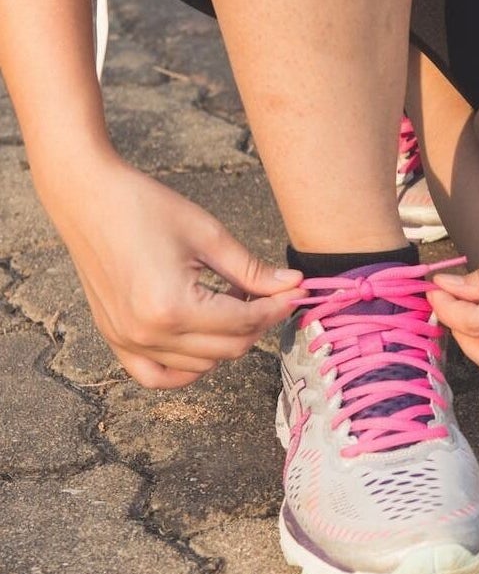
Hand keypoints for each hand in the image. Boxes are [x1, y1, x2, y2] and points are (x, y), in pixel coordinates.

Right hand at [47, 157, 304, 388]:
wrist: (87, 198)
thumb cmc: (145, 207)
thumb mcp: (209, 236)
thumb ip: (253, 270)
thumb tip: (294, 286)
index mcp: (173, 307)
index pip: (245, 322)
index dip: (278, 307)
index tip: (297, 292)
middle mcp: (148, 334)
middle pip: (229, 348)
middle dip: (258, 323)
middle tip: (269, 293)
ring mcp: (128, 341)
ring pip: (202, 364)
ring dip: (227, 340)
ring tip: (230, 301)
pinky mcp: (115, 339)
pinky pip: (157, 376)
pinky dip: (186, 368)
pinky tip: (203, 340)